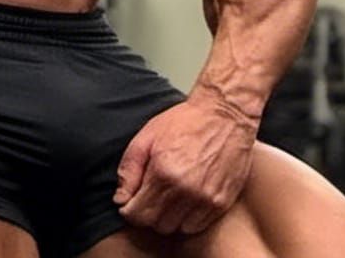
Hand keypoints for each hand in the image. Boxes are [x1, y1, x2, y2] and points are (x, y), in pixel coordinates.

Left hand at [113, 96, 257, 235]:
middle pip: (157, 224)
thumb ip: (129, 169)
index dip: (128, 211)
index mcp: (163, 173)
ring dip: (167, 218)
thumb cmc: (183, 121)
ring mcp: (206, 200)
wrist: (224, 115)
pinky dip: (186, 219)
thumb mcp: (147, 136)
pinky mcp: (221, 203)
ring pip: (177, 229)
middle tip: (146, 197)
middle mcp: (186, 191)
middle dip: (146, 214)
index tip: (128, 203)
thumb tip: (120, 198)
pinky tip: (183, 200)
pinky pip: (197, 226)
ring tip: (166, 197)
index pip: (138, 214)